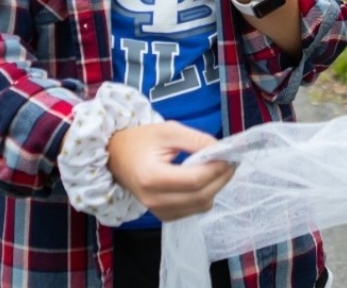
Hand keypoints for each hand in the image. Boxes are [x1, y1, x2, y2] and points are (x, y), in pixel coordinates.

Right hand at [106, 122, 234, 220]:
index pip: (195, 180)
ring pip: (200, 206)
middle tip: (231, 161)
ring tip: (219, 168)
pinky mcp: (163, 215)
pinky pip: (193, 210)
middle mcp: (154, 200)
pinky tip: (204, 179)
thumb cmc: (141, 140)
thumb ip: (196, 140)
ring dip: (215, 188)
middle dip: (221, 178)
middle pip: (201, 196)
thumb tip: (221, 150)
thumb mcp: (168, 130)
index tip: (229, 155)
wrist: (115, 156)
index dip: (217, 169)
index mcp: (152, 177)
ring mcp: (158, 211)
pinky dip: (205, 195)